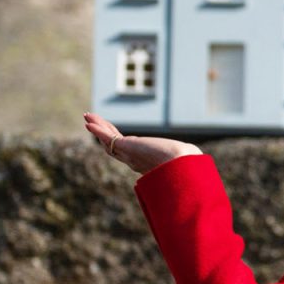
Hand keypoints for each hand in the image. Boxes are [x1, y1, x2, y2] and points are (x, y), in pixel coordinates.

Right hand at [83, 113, 201, 175]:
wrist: (182, 166)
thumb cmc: (185, 165)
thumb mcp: (180, 158)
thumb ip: (182, 160)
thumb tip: (196, 158)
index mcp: (143, 162)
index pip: (125, 150)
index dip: (116, 141)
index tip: (110, 133)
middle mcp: (133, 159)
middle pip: (113, 145)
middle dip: (102, 134)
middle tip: (91, 123)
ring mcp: (129, 154)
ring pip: (108, 140)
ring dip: (97, 128)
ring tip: (87, 117)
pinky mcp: (128, 147)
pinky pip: (109, 138)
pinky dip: (98, 130)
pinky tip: (89, 122)